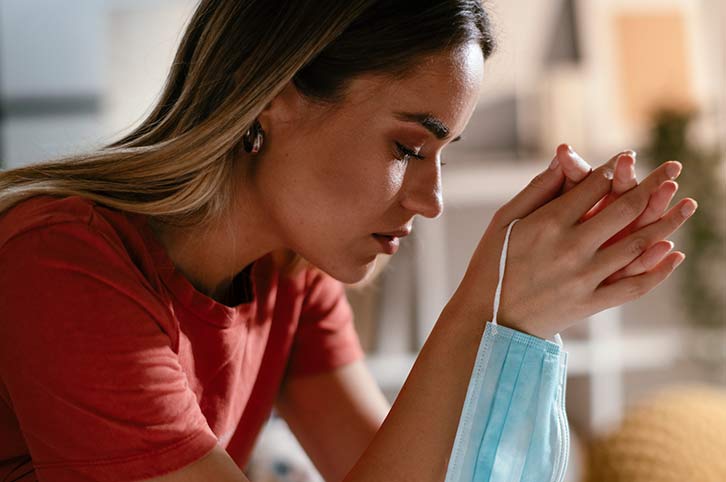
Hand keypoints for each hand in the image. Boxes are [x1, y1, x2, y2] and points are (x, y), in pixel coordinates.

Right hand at [451, 156, 696, 339]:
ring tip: (688, 204)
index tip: (631, 156)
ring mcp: (584, 278)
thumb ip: (538, 189)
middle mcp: (571, 248)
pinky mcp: (590, 303)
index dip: (616, 168)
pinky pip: (632, 286)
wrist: (488, 317)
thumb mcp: (504, 219)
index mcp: (548, 223)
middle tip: (674, 170)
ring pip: (638, 245)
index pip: (594, 186)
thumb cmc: (492, 263)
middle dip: (653, 185)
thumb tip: (566, 160)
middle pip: (624, 210)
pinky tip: (674, 253)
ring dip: (667, 223)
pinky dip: (657, 271)